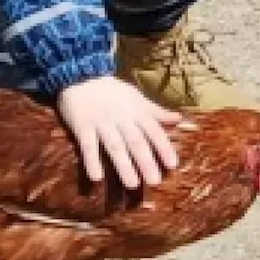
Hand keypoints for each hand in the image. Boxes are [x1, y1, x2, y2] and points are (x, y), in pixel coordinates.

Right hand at [57, 76, 181, 188]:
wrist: (81, 74)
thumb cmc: (112, 90)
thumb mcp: (137, 97)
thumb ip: (156, 111)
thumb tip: (179, 119)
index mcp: (137, 111)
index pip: (154, 131)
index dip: (164, 148)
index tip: (173, 165)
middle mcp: (122, 118)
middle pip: (136, 142)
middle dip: (146, 162)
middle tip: (155, 181)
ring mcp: (101, 123)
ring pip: (115, 146)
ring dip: (124, 166)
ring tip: (133, 184)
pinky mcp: (82, 127)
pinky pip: (87, 146)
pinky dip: (92, 161)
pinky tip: (97, 178)